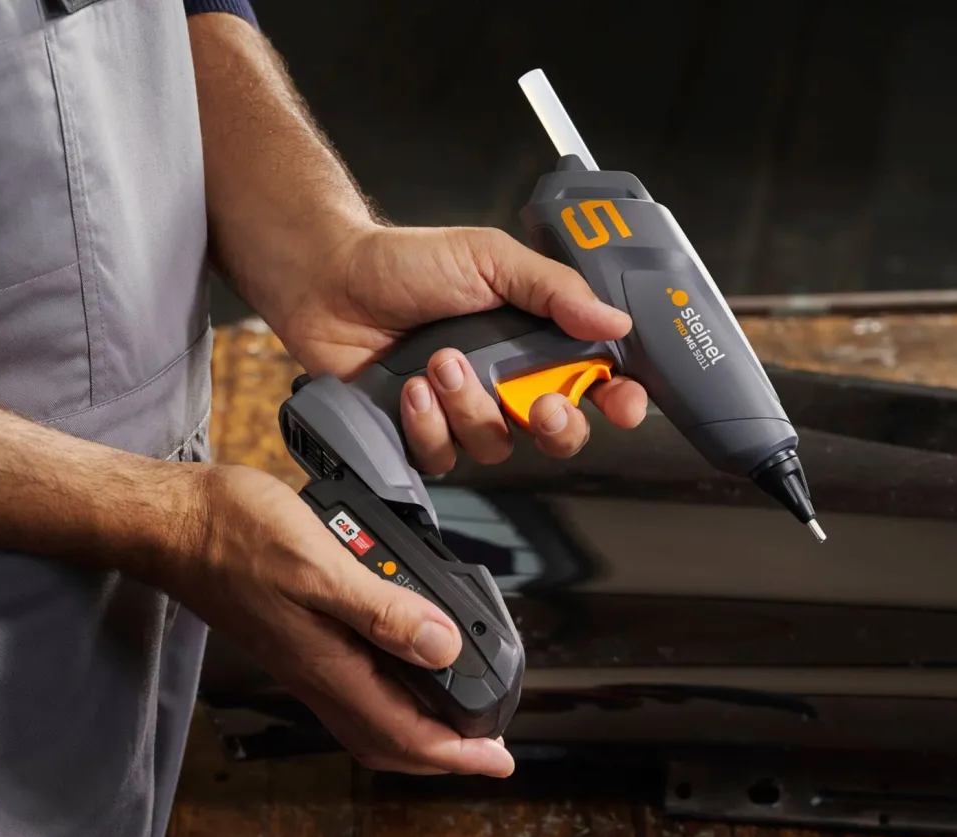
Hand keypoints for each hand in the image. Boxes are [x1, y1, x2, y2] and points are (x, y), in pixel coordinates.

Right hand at [175, 464, 513, 776]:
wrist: (173, 525)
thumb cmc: (233, 536)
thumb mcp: (318, 565)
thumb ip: (381, 611)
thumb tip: (442, 647)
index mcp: (328, 665)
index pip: (405, 734)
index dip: (459, 754)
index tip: (499, 760)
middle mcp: (317, 674)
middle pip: (389, 742)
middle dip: (443, 754)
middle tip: (486, 746)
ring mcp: (304, 662)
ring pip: (371, 720)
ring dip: (419, 728)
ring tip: (458, 713)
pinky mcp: (296, 642)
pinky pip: (352, 691)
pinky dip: (390, 694)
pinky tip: (405, 666)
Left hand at [272, 225, 649, 472]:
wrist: (330, 281)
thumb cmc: (408, 263)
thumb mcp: (490, 259)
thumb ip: (554, 290)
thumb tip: (615, 322)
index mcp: (533, 339)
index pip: (593, 381)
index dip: (617, 399)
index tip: (625, 405)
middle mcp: (504, 383)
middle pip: (557, 432)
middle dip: (556, 426)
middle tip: (539, 405)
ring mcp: (464, 412)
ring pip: (498, 447)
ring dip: (472, 410)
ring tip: (440, 363)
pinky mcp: (422, 434)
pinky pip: (444, 457)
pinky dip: (428, 425)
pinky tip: (410, 390)